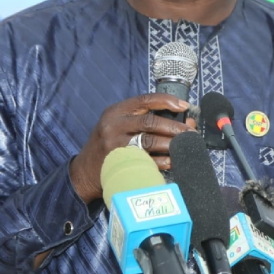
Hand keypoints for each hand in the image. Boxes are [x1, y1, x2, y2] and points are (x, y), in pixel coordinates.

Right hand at [70, 93, 197, 199]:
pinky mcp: (120, 163)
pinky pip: (147, 161)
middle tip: (190, 132)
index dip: (166, 101)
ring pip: (150, 141)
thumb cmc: (105, 146)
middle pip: (150, 122)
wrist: (82, 172)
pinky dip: (163, 161)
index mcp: (115, 111)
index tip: (184, 106)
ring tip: (186, 146)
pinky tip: (174, 161)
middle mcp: (114, 125)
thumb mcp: (115, 125)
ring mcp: (116, 145)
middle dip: (174, 127)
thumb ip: (139, 119)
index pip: (144, 100)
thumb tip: (177, 118)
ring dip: (172, 143)